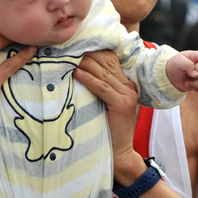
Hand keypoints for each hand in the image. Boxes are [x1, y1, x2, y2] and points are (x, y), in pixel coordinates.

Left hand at [74, 50, 142, 184]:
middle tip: (68, 47)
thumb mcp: (106, 104)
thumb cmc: (108, 129)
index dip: (94, 51)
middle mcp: (130, 87)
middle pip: (106, 63)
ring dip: (84, 63)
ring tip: (68, 56)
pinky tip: (76, 73)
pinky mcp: (121, 105)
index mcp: (127, 84)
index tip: (76, 45)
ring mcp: (127, 95)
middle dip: (87, 54)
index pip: (110, 60)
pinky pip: (102, 87)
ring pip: (103, 73)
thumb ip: (100, 88)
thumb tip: (78, 70)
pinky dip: (88, 79)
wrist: (120, 152)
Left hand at [167, 50, 197, 92]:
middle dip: (197, 75)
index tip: (196, 68)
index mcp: (197, 56)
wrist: (171, 76)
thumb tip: (196, 74)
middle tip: (187, 75)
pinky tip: (190, 86)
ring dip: (195, 84)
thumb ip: (187, 65)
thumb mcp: (178, 62)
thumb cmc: (175, 65)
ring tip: (186, 83)